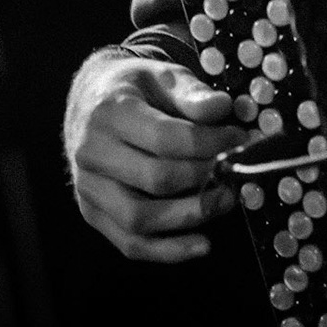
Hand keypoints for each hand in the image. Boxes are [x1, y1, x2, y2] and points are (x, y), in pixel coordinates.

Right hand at [63, 51, 255, 260]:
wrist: (91, 101)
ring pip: (139, 218)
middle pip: (156, 180)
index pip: (165, 138)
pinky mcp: (92, 212)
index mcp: (109, 112)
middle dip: (205, 179)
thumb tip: (222, 108)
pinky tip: (203, 244)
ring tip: (225, 200)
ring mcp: (88, 187)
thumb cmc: (136, 88)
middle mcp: (91, 152)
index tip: (238, 139)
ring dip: (190, 216)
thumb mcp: (163, 75)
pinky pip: (129, 243)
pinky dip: (168, 251)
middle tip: (235, 172)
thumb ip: (191, 92)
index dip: (210, 143)